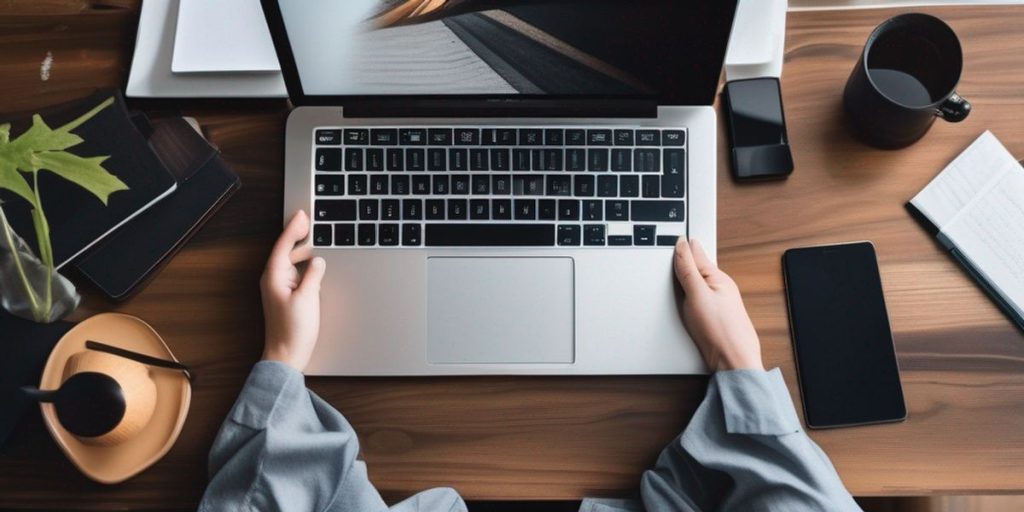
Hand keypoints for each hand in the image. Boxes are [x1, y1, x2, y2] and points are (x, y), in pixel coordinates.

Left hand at [260, 211, 325, 370]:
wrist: (286, 354)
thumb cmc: (294, 330)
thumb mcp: (308, 298)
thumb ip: (313, 275)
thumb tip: (318, 261)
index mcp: (274, 276)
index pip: (283, 245)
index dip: (293, 228)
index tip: (302, 214)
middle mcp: (273, 280)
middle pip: (285, 250)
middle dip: (297, 235)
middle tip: (310, 221)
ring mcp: (278, 288)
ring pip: (290, 261)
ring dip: (301, 249)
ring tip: (313, 237)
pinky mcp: (286, 296)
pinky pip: (294, 272)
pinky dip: (302, 263)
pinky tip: (312, 262)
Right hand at [674, 239, 763, 370]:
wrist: (732, 361)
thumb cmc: (720, 331)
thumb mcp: (697, 294)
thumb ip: (688, 268)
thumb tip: (682, 244)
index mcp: (718, 277)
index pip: (696, 253)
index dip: (680, 247)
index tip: (665, 241)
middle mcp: (720, 286)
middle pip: (695, 268)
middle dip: (682, 262)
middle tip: (665, 253)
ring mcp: (717, 301)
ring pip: (695, 284)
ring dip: (684, 279)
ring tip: (671, 272)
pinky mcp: (712, 316)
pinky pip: (697, 298)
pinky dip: (687, 295)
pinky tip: (682, 298)